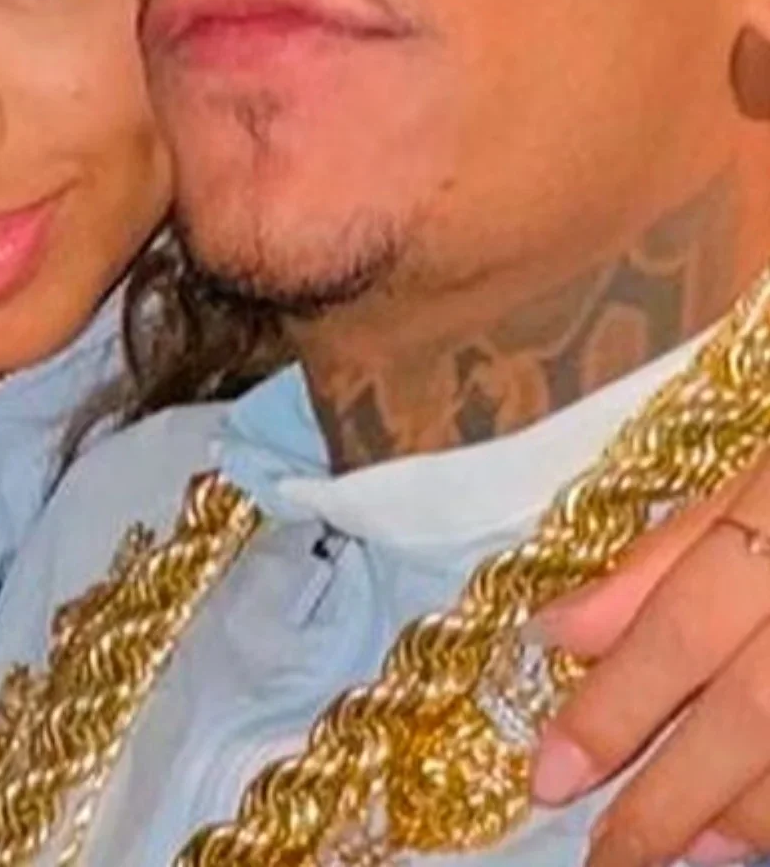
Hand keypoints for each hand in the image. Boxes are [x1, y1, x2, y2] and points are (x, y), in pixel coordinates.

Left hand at [530, 463, 769, 865]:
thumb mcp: (754, 471)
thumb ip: (665, 553)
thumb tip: (560, 632)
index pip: (687, 622)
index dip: (616, 705)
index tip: (550, 773)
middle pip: (756, 709)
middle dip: (674, 792)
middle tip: (607, 853)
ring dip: (746, 812)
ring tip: (684, 849)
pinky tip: (755, 828)